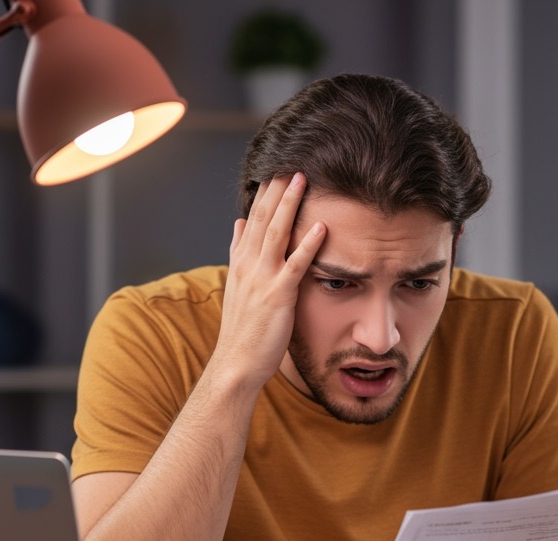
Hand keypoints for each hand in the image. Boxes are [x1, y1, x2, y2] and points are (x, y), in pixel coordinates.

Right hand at [215, 173, 325, 390]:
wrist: (236, 363)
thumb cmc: (244, 329)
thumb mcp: (239, 284)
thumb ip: (240, 252)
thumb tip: (239, 223)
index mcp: (242, 261)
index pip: (254, 217)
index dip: (265, 192)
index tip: (276, 167)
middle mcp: (249, 264)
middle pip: (263, 217)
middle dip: (277, 187)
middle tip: (290, 159)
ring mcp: (262, 279)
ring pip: (276, 233)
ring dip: (290, 204)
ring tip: (302, 178)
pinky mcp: (278, 296)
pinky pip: (295, 265)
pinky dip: (308, 244)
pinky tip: (321, 226)